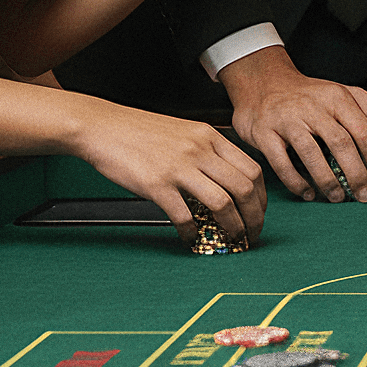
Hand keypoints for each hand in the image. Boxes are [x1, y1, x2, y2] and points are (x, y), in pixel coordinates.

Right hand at [72, 103, 267, 245]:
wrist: (103, 127)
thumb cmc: (141, 132)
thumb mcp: (184, 132)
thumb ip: (207, 152)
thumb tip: (226, 183)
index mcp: (210, 137)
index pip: (253, 169)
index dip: (262, 197)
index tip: (259, 213)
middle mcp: (200, 150)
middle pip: (245, 188)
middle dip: (254, 217)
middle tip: (251, 234)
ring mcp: (179, 167)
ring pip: (223, 203)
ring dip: (232, 227)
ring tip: (231, 240)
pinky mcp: (157, 184)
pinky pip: (184, 215)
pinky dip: (193, 232)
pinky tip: (191, 238)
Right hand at [217, 45, 366, 202]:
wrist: (264, 83)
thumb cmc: (312, 96)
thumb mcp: (348, 96)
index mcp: (338, 98)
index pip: (366, 132)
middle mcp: (314, 107)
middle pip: (342, 144)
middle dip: (358, 175)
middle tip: (366, 197)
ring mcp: (287, 119)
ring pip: (312, 154)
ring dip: (328, 182)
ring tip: (338, 198)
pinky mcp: (264, 133)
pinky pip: (281, 162)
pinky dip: (296, 182)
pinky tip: (308, 193)